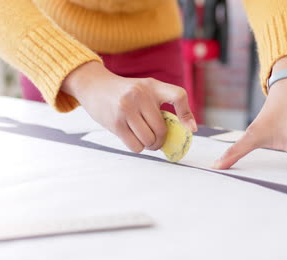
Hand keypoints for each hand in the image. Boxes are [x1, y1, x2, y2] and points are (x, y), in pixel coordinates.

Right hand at [62, 61, 196, 152]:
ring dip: (148, 145)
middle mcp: (140, 95)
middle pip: (161, 130)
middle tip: (155, 140)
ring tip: (142, 138)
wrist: (95, 86)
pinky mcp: (115, 122)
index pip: (178, 96)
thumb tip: (182, 131)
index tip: (191, 129)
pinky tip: (132, 138)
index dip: (187, 115)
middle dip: (159, 141)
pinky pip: (135, 146)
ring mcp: (126, 108)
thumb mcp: (144, 89)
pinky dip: (137, 147)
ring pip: (148, 140)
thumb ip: (159, 105)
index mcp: (153, 86)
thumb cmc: (125, 92)